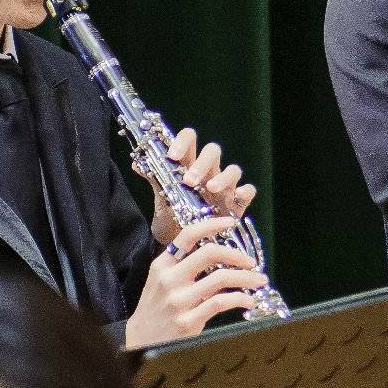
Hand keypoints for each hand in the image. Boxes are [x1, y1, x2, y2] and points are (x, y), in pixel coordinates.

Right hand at [123, 215, 267, 347]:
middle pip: (209, 253)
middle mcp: (169, 279)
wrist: (139, 342)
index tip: (231, 222)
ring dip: (246, 278)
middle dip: (236, 255)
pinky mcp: (188, 321)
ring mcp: (178, 300)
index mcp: (162, 265)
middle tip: (251, 262)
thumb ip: (182, 265)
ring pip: (221, 277)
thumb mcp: (160, 281)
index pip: (187, 235)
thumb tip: (220, 252)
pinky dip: (241, 298)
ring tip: (258, 281)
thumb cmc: (156, 308)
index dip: (211, 224)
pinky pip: (221, 302)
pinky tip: (248, 300)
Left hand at [147, 128, 257, 243]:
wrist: (181, 247)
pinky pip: (249, 191)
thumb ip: (154, 181)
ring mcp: (225, 187)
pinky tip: (237, 196)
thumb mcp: (161, 200)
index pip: (189, 140)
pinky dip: (245, 191)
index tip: (172, 156)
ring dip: (222, 177)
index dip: (183, 142)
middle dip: (201, 163)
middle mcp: (209, 172)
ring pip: (232, 169)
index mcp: (188, 165)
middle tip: (188, 181)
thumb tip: (138, 163)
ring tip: (211, 189)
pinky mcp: (237, 203)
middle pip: (212, 151)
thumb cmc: (173, 218)